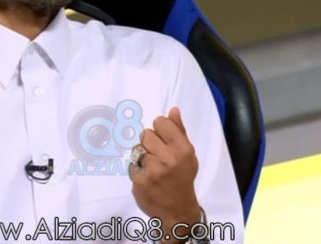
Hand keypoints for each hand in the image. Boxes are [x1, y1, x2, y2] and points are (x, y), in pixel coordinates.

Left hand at [129, 107, 201, 242]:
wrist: (177, 211)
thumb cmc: (182, 178)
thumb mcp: (188, 155)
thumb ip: (179, 131)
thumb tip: (173, 110)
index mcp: (182, 149)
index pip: (160, 122)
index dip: (160, 130)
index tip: (163, 140)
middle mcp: (168, 158)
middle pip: (146, 134)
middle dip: (150, 143)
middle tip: (158, 157)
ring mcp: (152, 169)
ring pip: (137, 148)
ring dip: (142, 156)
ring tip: (153, 168)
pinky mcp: (139, 180)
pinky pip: (132, 164)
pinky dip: (137, 170)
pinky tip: (147, 178)